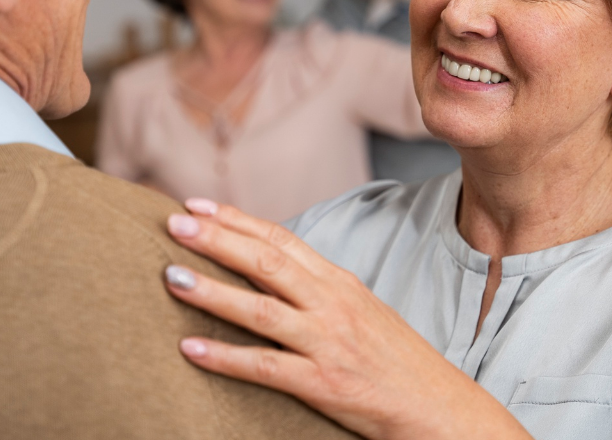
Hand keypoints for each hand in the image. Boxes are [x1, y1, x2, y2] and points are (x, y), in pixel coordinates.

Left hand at [163, 199, 531, 439]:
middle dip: (216, 239)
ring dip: (211, 291)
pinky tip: (190, 348)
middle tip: (173, 222)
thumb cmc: (397, 362)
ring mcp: (327, 343)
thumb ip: (319, 290)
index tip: (198, 204)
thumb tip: (272, 271)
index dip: (237, 221)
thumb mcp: (363, 311)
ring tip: (171, 276)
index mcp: (340, 283)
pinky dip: (224, 357)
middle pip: (266, 263)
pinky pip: (265, 367)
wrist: (440, 408)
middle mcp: (332, 305)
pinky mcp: (323, 384)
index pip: (281, 240)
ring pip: (260, 309)